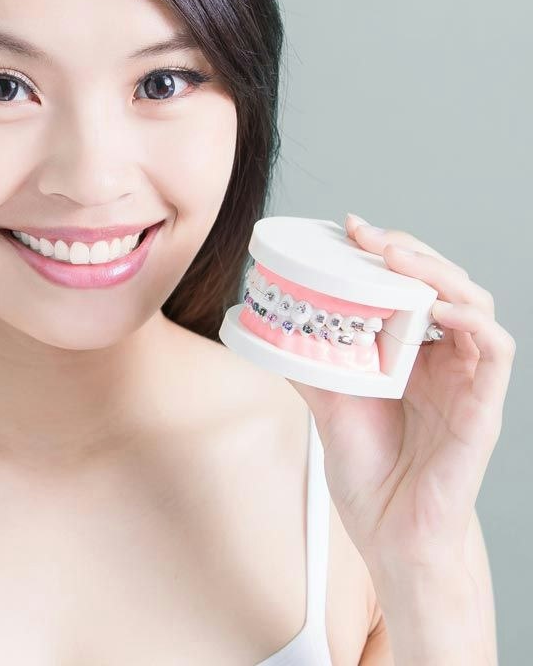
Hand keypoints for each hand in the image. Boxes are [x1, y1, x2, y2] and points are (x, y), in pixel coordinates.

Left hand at [285, 214, 515, 572]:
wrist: (390, 535)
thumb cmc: (370, 472)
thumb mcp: (328, 403)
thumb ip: (309, 364)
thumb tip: (269, 328)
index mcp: (412, 354)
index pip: (412, 284)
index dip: (386, 252)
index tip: (349, 229)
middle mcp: (444, 360)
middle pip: (444, 282)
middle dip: (409, 249)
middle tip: (368, 235)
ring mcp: (467, 381)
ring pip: (475, 303)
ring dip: (439, 271)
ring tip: (396, 257)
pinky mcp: (483, 407)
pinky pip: (495, 350)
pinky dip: (471, 319)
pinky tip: (437, 307)